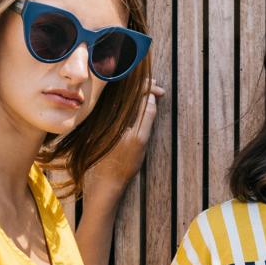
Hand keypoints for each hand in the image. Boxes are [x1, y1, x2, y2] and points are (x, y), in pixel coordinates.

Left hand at [85, 80, 164, 201]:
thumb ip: (147, 117)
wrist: (106, 178)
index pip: (136, 90)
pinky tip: (137, 103)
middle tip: (157, 88)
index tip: (161, 92)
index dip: (149, 87)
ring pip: (123, 97)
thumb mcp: (141, 140)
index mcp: (120, 114)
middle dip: (144, 86)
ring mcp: (106, 118)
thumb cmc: (125, 163)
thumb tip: (151, 97)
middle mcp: (110, 113)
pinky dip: (129, 101)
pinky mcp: (104, 124)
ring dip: (137, 92)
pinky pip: (118, 106)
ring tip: (149, 92)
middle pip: (129, 90)